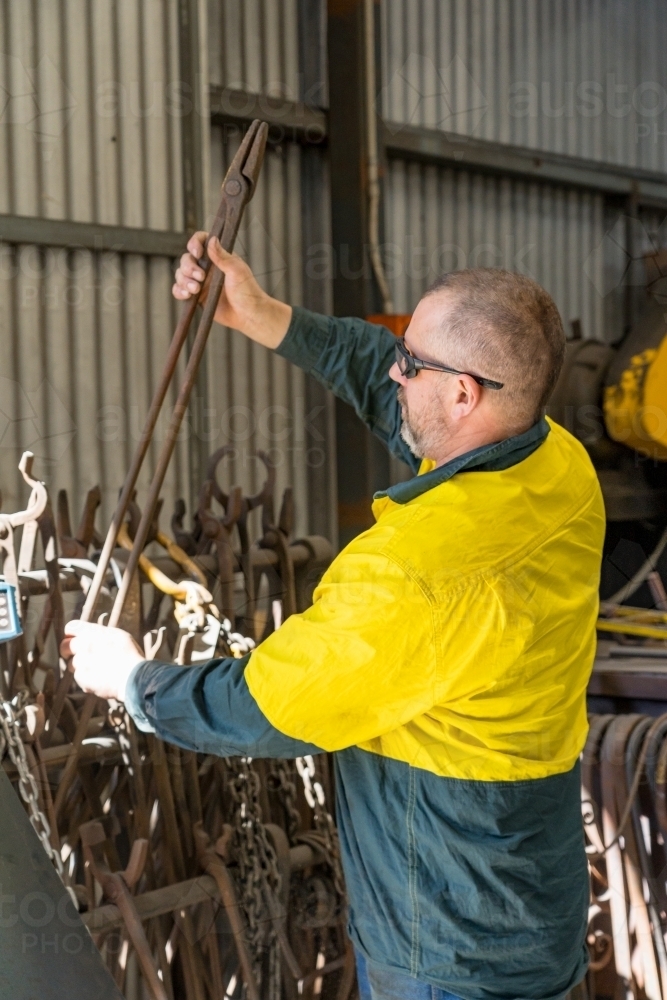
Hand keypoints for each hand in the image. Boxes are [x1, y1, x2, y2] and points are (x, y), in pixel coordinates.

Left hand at [60, 621, 144, 701]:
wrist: (133, 677)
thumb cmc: (130, 655)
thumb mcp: (119, 635)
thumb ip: (102, 634)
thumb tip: (94, 634)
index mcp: (94, 632)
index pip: (71, 627)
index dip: (70, 633)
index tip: (72, 638)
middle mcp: (84, 645)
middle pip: (64, 646)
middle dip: (67, 650)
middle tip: (76, 655)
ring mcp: (82, 663)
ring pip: (71, 664)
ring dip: (79, 666)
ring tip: (95, 669)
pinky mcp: (82, 678)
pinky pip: (79, 677)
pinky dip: (86, 679)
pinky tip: (99, 678)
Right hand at [172, 232, 291, 348]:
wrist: (247, 315)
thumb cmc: (247, 291)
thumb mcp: (237, 271)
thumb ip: (223, 256)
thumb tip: (212, 239)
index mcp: (218, 256)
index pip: (201, 241)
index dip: (194, 243)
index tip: (198, 254)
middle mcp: (207, 267)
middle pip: (187, 258)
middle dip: (189, 267)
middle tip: (201, 278)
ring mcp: (200, 282)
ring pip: (181, 274)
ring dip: (184, 280)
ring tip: (196, 290)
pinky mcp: (196, 296)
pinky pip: (179, 290)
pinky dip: (179, 291)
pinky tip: (186, 295)